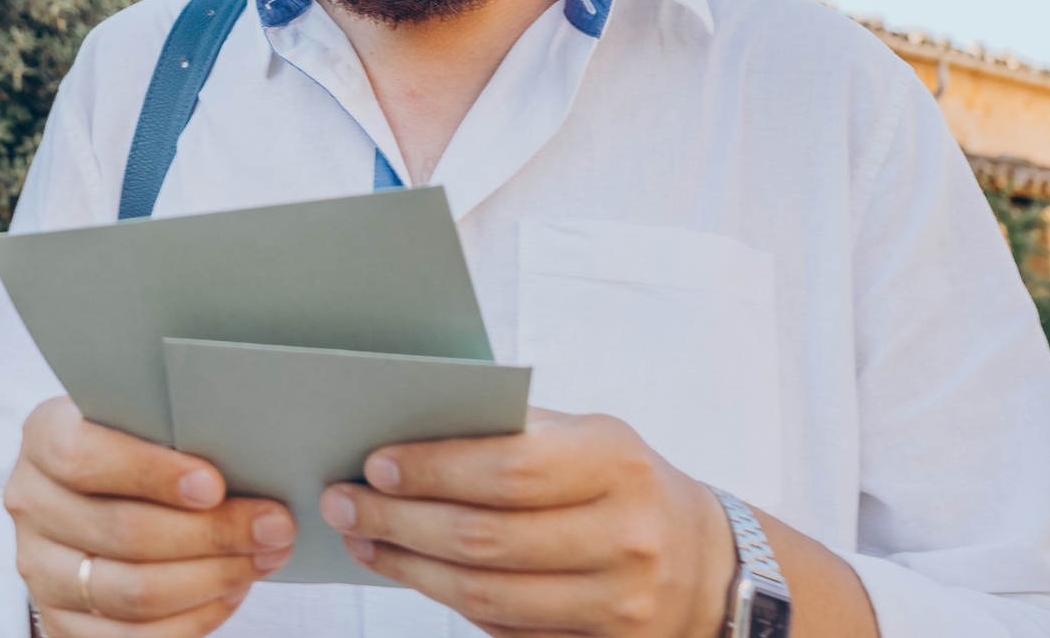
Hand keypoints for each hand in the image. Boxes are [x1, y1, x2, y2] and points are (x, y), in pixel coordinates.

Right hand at [3, 396, 295, 636]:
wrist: (88, 493)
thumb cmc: (130, 443)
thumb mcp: (137, 416)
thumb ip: (172, 426)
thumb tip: (250, 451)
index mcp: (42, 438)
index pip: (84, 458)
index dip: (152, 474)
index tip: (214, 484)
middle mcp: (32, 505)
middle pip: (124, 533)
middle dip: (212, 534)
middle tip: (273, 525)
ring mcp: (41, 570)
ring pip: (133, 592)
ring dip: (212, 578)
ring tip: (262, 558)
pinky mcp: (61, 621)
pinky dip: (193, 619)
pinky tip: (231, 592)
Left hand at [319, 409, 734, 637]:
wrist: (705, 564)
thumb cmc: (622, 482)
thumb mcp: (590, 437)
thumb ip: (515, 433)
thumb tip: (410, 432)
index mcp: (616, 462)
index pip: (510, 469)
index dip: (436, 470)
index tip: (375, 463)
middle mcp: (624, 535)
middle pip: (487, 539)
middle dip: (401, 522)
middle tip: (344, 503)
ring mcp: (618, 602)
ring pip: (487, 596)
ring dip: (410, 569)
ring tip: (363, 540)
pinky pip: (504, 630)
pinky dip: (446, 601)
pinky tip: (410, 572)